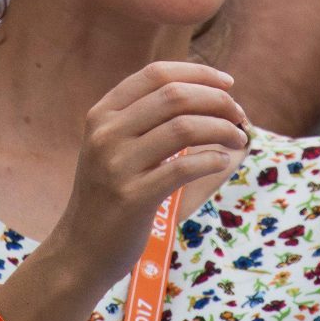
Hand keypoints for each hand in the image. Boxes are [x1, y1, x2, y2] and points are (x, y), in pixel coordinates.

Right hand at [48, 62, 248, 290]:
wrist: (81, 248)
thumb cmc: (109, 193)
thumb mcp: (113, 145)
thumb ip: (144, 118)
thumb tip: (204, 93)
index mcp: (102, 113)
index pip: (155, 73)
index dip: (197, 73)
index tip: (227, 83)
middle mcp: (106, 133)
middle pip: (174, 96)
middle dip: (217, 100)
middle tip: (238, 115)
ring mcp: (117, 165)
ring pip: (183, 127)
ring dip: (222, 128)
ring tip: (238, 138)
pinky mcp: (132, 197)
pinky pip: (183, 167)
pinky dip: (211, 159)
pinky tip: (222, 161)